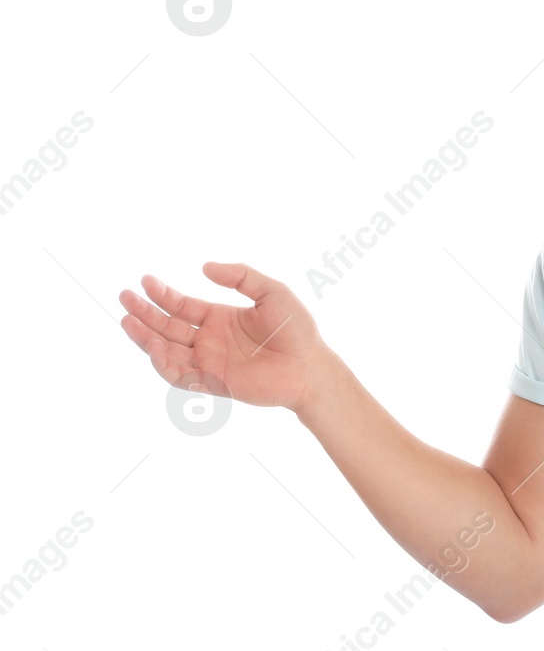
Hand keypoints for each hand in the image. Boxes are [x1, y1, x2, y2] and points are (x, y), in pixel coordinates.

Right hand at [118, 262, 336, 415]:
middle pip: (167, 327)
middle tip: (124, 298)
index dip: (161, 295)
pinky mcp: (213, 383)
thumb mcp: (272, 292)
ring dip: (145, 337)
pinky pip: (180, 375)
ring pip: (166, 350)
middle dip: (144, 313)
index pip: (181, 306)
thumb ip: (241, 276)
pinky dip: (163, 363)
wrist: (311, 365)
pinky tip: (154, 346)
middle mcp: (209, 341)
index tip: (144, 281)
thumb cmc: (296, 329)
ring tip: (128, 321)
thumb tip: (204, 267)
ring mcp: (209, 363)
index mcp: (219, 319)